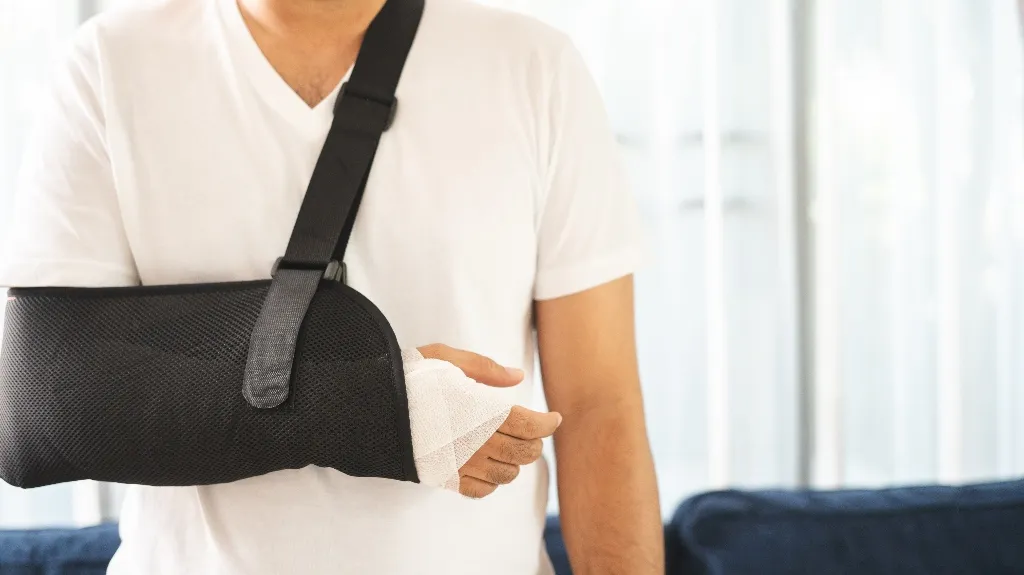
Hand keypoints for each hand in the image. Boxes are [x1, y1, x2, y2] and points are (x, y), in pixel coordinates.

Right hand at [418, 344, 561, 497]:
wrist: (367, 407)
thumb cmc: (407, 377)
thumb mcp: (446, 358)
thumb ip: (485, 368)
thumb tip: (518, 378)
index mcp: (478, 409)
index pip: (529, 425)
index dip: (548, 424)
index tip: (554, 418)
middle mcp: (472, 441)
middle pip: (523, 453)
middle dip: (535, 443)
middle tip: (534, 432)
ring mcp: (458, 463)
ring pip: (505, 474)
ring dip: (515, 463)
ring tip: (512, 449)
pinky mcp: (443, 477)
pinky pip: (480, 490)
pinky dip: (493, 482)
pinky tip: (489, 466)